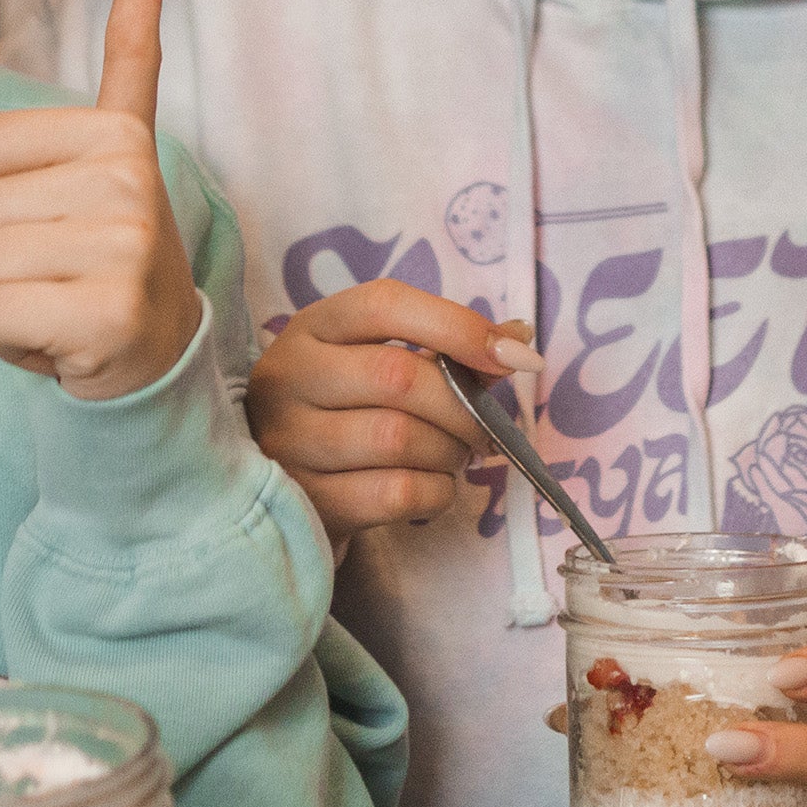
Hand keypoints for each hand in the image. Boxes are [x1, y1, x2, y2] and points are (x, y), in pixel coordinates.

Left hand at [0, 0, 204, 400]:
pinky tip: (60, 341)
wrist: (159, 350)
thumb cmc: (109, 247)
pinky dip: (8, 343)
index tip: (46, 214)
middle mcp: (126, 181)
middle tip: (54, 271)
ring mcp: (122, 248)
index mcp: (113, 132)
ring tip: (57, 301)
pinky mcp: (107, 315)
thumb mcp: (115, 147)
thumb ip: (130, 60)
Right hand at [245, 280, 538, 540]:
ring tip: (452, 457)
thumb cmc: (348, 415)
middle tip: (484, 431)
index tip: (513, 355)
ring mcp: (288, 441)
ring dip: (449, 453)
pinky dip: (436, 493)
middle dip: (463, 408)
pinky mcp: (305, 502)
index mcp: (312, 328)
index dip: (457, 326)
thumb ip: (446, 350)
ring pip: (399, 439)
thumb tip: (518, 340)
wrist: (288, 493)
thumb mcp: (378, 364)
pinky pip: (396, 494)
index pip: (385, 304)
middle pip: (398, 377)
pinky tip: (433, 489)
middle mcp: (288, 377)